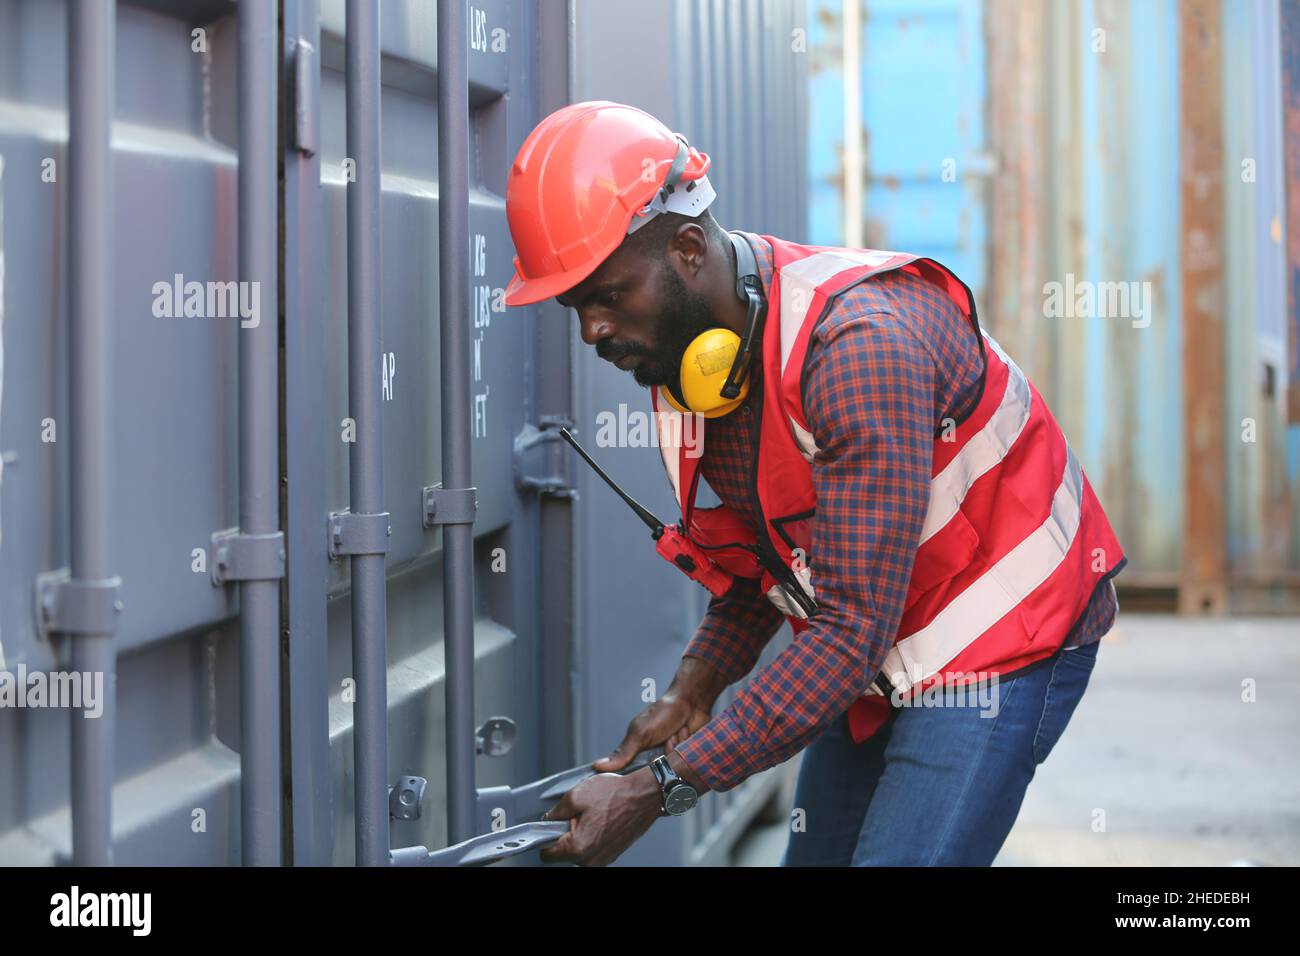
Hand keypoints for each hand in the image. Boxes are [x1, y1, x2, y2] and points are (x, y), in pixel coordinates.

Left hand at [538, 767, 661, 865]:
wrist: (644, 795)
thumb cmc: (617, 795)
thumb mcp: (575, 795)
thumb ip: (555, 812)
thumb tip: (548, 819)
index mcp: (579, 848)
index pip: (547, 855)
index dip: (546, 837)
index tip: (551, 826)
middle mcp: (591, 860)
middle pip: (564, 852)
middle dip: (566, 834)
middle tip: (577, 814)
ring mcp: (604, 858)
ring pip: (580, 850)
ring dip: (581, 833)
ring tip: (593, 814)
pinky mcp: (612, 853)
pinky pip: (594, 847)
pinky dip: (594, 834)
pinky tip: (602, 818)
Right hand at [593, 676, 716, 773]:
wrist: (692, 703)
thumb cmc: (663, 713)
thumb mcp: (640, 733)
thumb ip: (623, 753)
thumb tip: (597, 766)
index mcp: (637, 752)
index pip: (629, 774)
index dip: (633, 777)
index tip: (638, 773)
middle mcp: (652, 757)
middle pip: (654, 775)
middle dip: (662, 759)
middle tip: (664, 740)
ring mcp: (669, 758)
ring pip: (671, 770)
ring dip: (675, 750)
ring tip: (676, 736)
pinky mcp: (684, 758)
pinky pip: (684, 765)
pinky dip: (686, 750)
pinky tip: (686, 737)